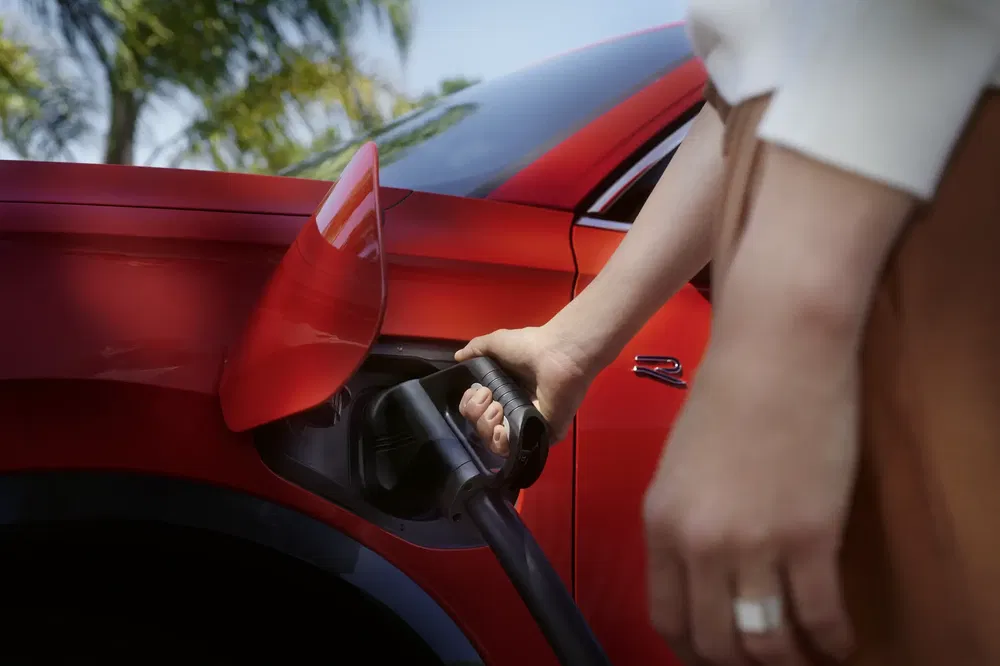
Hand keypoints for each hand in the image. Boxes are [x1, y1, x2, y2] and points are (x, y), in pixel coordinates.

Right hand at [455, 325, 597, 454]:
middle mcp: (513, 410)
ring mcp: (527, 425)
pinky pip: (515, 451)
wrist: (557, 355)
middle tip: (489, 398)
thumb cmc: (529, 347)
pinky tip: (501, 429)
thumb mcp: (495, 343)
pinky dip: (502, 443)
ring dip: (486, 426)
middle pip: (480, 427)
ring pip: (494, 442)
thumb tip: (458, 357)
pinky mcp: (541, 436)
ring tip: (497, 409)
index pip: (476, 410)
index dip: (469, 404)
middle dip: (476, 414)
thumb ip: (475, 349)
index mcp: (503, 391)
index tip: (476, 392)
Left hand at [642, 344, 858, 664]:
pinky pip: (820, 617)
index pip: (668, 618)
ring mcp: (756, 544)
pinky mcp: (811, 536)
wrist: (776, 354)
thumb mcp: (680, 468)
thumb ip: (685, 524)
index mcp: (662, 525)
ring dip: (789, 662)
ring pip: (767, 643)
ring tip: (805, 658)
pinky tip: (842, 643)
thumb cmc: (728, 399)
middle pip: (716, 642)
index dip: (694, 652)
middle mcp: (700, 544)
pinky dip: (833, 641)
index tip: (716, 659)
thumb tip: (704, 577)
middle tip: (766, 664)